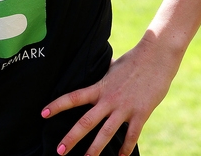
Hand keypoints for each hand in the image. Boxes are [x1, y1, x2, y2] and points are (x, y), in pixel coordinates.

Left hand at [41, 32, 182, 155]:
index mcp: (100, 87)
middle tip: (59, 151)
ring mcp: (125, 107)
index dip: (57, 105)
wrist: (157, 55)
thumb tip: (96, 71)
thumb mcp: (113, 66)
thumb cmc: (135, 59)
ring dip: (95, 149)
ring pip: (106, 133)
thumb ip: (104, 75)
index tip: (43, 113)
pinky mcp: (141, 113)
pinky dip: (126, 149)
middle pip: (86, 122)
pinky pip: (132, 135)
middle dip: (71, 138)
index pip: (74, 97)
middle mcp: (109, 99)